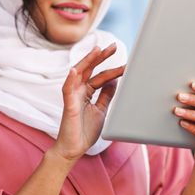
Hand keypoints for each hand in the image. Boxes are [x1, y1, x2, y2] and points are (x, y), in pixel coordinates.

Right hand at [51, 43, 124, 161]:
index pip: (101, 77)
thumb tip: (114, 81)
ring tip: (97, 50)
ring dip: (87, 61)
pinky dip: (70, 79)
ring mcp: (72, 96)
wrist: (74, 149)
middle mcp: (79, 91)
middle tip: (113, 46)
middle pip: (90, 69)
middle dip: (100, 57)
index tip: (127, 64)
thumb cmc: (85, 131)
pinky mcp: (68, 105)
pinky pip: (67, 89)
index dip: (113, 70)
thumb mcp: (101, 110)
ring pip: (79, 74)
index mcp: (87, 92)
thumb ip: (106, 95)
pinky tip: (75, 70)